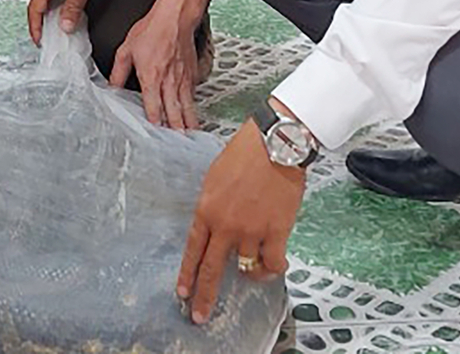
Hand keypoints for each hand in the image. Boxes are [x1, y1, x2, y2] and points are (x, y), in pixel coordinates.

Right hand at [26, 0, 111, 45]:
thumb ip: (72, 10)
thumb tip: (65, 25)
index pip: (34, 10)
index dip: (36, 28)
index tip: (39, 40)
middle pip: (40, 3)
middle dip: (43, 21)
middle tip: (49, 35)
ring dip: (54, 11)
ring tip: (62, 23)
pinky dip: (61, 1)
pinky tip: (71, 6)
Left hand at [109, 0, 205, 129]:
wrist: (176, 16)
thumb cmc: (152, 30)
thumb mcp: (127, 49)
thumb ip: (118, 72)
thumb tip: (112, 87)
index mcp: (151, 77)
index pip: (153, 106)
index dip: (155, 123)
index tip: (156, 137)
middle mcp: (169, 81)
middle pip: (174, 111)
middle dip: (175, 130)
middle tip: (177, 145)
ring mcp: (183, 78)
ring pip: (187, 106)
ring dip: (188, 122)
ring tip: (189, 136)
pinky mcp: (192, 73)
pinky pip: (193, 94)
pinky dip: (193, 106)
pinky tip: (192, 114)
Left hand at [177, 124, 305, 324]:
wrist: (275, 144)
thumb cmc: (246, 153)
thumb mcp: (214, 178)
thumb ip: (212, 207)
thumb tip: (214, 225)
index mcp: (207, 210)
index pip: (192, 250)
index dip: (187, 274)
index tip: (182, 293)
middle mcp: (226, 225)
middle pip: (211, 269)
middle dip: (203, 296)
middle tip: (198, 315)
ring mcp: (251, 231)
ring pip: (246, 267)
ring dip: (250, 273)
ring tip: (255, 272)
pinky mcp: (276, 231)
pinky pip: (274, 263)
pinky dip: (274, 268)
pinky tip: (274, 266)